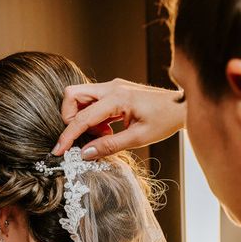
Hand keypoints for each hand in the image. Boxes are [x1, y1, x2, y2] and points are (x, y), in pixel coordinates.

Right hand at [52, 78, 185, 158]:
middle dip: (70, 118)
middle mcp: (111, 88)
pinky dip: (93, 118)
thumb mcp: (138, 138)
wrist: (182, 106)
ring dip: (83, 119)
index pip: (82, 117)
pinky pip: (92, 102)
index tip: (58, 150)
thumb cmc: (165, 120)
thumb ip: (110, 146)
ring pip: (80, 98)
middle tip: (85, 136)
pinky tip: (107, 130)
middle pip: (73, 96)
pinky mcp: (114, 91)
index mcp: (117, 98)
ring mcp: (112, 87)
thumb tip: (85, 154)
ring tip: (102, 135)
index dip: (68, 136)